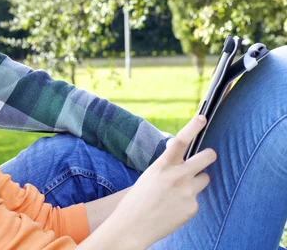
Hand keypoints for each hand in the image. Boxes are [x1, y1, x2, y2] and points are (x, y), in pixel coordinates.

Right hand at [89, 116, 216, 248]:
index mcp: (162, 166)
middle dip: (210, 154)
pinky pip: (196, 199)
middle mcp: (177, 176)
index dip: (192, 127)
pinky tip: (174, 209)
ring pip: (204, 179)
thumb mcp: (149, 176)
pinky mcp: (193, 207)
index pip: (180, 141)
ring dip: (197, 182)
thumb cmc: (138, 199)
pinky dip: (188, 202)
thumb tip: (183, 159)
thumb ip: (167, 166)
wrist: (133, 226)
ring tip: (180, 191)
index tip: (202, 118)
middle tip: (210, 154)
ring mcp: (187, 192)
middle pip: (206, 158)